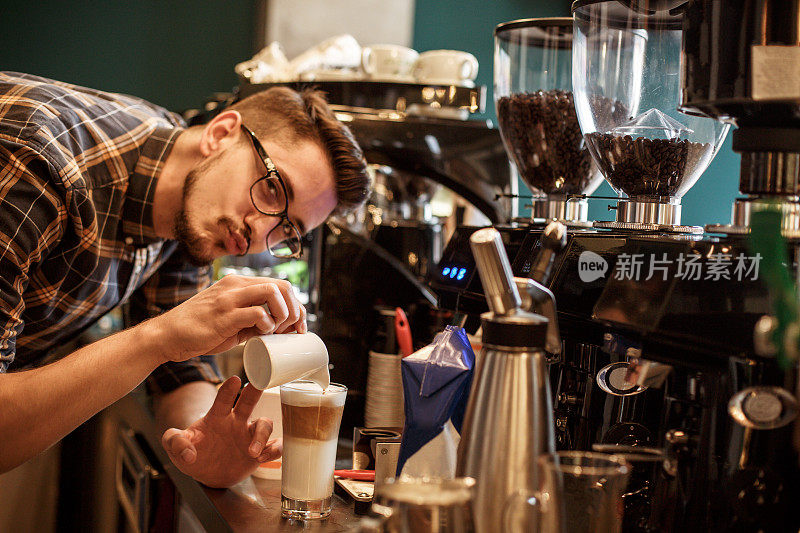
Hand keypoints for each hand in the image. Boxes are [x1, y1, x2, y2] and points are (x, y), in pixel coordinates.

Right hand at [152, 274, 306, 362]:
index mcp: (239, 284)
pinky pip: (257, 313)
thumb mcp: (231, 318)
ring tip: (278, 330)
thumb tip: (278, 327)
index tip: (298, 325)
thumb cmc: (200, 329)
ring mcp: (229, 298)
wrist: (168, 335)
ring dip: (284, 313)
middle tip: (292, 329)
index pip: (279, 285)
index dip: (296, 305)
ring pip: (273, 292)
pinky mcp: (224, 315)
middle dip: (295, 309)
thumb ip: (252, 318)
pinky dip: (267, 324)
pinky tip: (263, 334)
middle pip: (282, 285)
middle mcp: (235, 285)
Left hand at [161, 376, 282, 488]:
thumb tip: (187, 453)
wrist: (208, 475)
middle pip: (248, 402)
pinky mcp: (260, 450)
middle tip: (260, 384)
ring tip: (252, 452)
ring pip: (265, 425)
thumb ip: (175, 442)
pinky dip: (274, 450)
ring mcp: (249, 436)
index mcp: (217, 417)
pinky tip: (264, 458)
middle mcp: (236, 422)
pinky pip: (274, 445)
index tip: (234, 379)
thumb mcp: (175, 448)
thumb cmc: (194, 454)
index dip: (228, 390)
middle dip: (255, 392)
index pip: (223, 400)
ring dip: (261, 436)